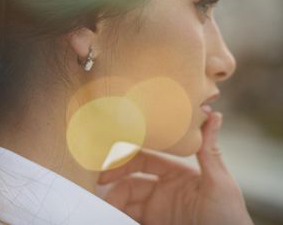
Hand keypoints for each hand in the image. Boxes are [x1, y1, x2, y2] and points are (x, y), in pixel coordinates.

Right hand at [97, 112, 254, 224]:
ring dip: (113, 202)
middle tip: (97, 190)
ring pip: (126, 201)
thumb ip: (209, 150)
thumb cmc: (230, 217)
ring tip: (105, 209)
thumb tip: (213, 113)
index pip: (143, 160)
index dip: (124, 160)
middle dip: (112, 184)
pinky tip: (112, 216)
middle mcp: (163, 189)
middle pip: (129, 181)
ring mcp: (157, 210)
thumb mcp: (220, 183)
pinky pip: (129, 217)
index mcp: (176, 173)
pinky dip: (118, 215)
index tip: (108, 164)